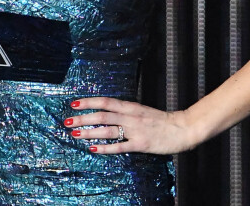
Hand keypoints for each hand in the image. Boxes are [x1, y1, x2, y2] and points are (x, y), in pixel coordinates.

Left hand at [64, 97, 195, 154]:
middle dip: (83, 118)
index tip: (74, 103)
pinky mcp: (140, 144)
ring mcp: (135, 130)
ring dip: (89, 132)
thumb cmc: (161, 120)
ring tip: (75, 134)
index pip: (105, 101)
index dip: (89, 102)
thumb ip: (125, 111)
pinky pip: (119, 146)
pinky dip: (105, 148)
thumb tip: (107, 112)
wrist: (182, 128)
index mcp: (130, 106)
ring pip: (107, 130)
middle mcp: (130, 116)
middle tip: (67, 121)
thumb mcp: (141, 110)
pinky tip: (93, 148)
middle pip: (102, 115)